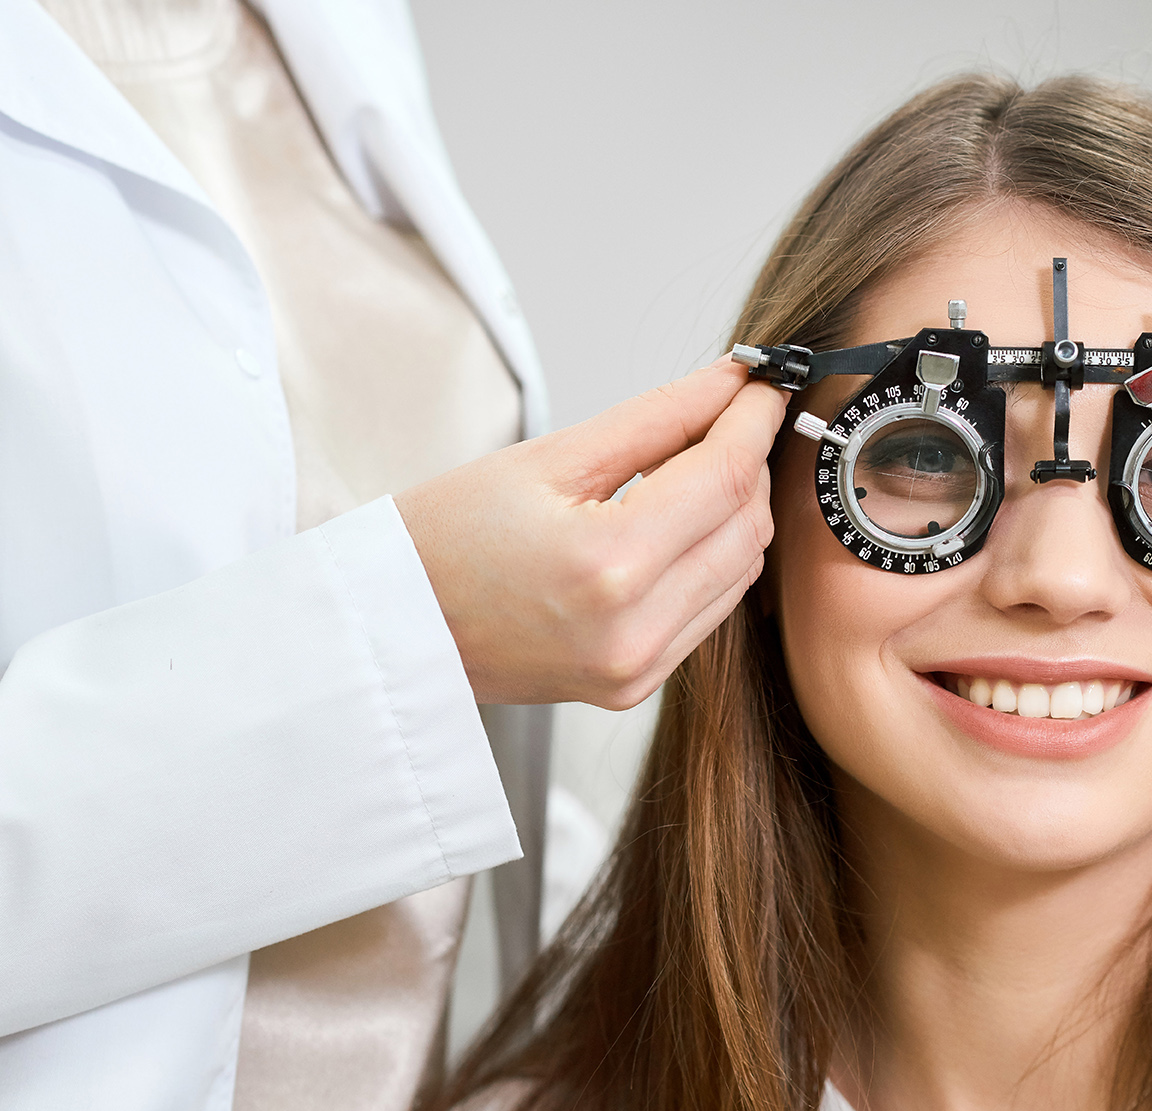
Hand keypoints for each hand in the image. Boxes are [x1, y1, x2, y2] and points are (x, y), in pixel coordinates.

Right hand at [395, 357, 787, 707]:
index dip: (753, 420)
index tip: (761, 382)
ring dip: (735, 511)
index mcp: (608, 566)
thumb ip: (654, 419)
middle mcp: (633, 630)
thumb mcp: (547, 458)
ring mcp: (637, 669)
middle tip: (728, 414)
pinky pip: (709, 611)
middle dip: (749, 462)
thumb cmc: (442, 543)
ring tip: (697, 464)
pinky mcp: (635, 687)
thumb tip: (726, 382)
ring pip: (740, 572)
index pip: (724, 477)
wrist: (389, 630)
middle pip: (746, 527)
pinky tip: (678, 524)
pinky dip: (711, 560)